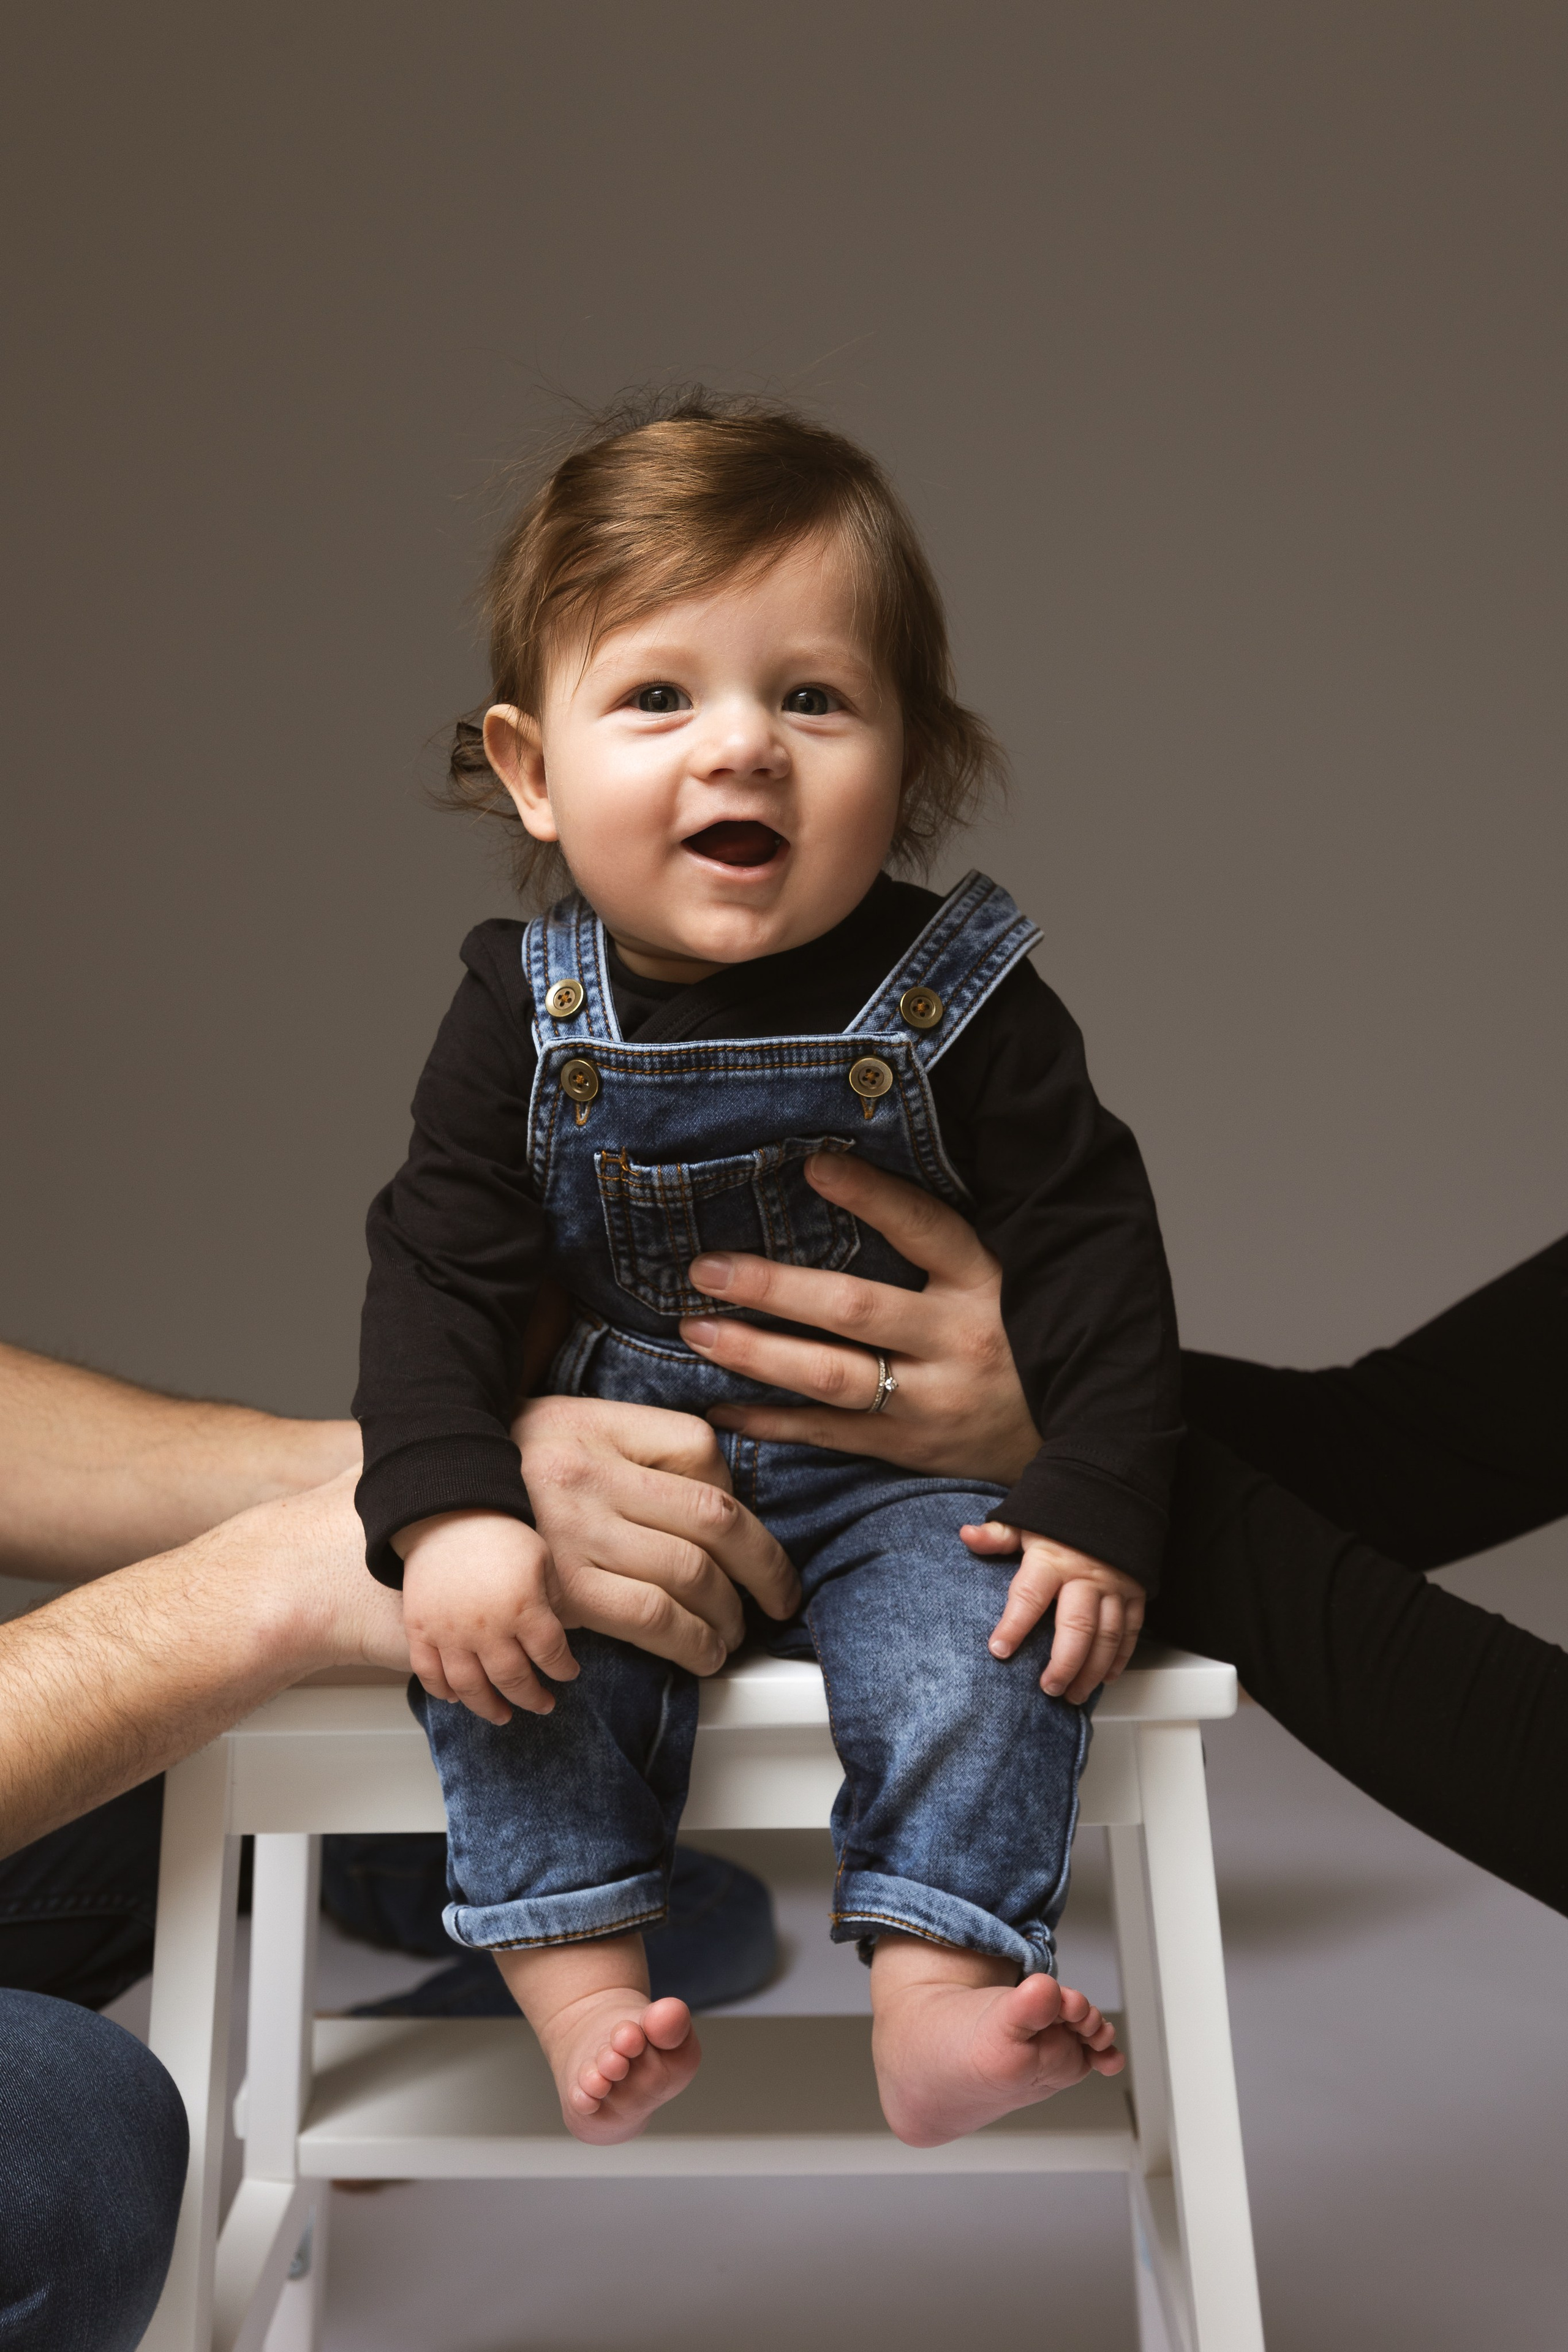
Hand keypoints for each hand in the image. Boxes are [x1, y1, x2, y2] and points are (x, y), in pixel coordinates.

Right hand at [397, 1509, 576, 1725]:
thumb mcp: (541, 1558)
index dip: (563, 1669)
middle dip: (532, 1697)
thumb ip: (554, 1598)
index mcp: (523, 1607)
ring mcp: (449, 1632)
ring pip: (470, 1687)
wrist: (446, 1513)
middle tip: (543, 1705)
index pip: (551, 1654)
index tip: (569, 1673)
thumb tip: (560, 1632)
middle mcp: (487, 1627)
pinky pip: (428, 1673)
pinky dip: (441, 1691)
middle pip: (513, 1679)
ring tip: (502, 1716)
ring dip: (489, 1708)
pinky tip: (456, 1698)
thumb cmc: (499, 1533)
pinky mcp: (420, 1629)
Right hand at [513, 1395, 799, 1674]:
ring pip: (692, 1573)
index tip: (740, 1525)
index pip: (697, 1446)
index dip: (734, 1490)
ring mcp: (577, 1535)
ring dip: (730, 1612)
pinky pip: (652, 1618)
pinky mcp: (563, 1593)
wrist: (411, 1517)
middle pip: (713, 1517)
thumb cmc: (488, 1477)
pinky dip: (692, 1641)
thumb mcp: (555, 1426)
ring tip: (737, 1630)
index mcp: (593, 1425)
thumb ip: (624, 1443)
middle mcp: (590, 1475)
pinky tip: (703, 1651)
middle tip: (780, 1592)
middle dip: (765, 1564)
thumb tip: (704, 1480)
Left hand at [678, 1153, 1038, 1485]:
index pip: (925, 1228)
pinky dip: (772, 1423)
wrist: (1077, 1439)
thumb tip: (850, 1177)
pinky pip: (830, 1435)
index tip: (814, 1164)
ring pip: (833, 1377)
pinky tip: (722, 1408)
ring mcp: (933, 1401)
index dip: (870, 1196)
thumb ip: (944, 1241)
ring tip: (696, 1332)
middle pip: (855, 1309)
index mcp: (985, 1283)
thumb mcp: (1006, 1277)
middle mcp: (958, 1340)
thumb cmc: (1024, 1339)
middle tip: (705, 1269)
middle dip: (773, 1288)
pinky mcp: (911, 1448)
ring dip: (757, 1353)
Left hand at [963, 1523, 1144, 1703]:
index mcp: (1053, 1559)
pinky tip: (1105, 1677)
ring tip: (1073, 1693)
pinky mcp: (1135, 1592)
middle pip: (1077, 1628)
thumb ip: (998, 1536)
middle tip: (1047, 1688)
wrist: (1112, 1492)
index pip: (1030, 1596)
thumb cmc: (1064, 1512)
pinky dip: (1119, 1658)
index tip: (998, 1650)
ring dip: (1091, 1671)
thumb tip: (967, 1535)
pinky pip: (1130, 1631)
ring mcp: (1115, 1586)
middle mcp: (1086, 1576)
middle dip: (1063, 1664)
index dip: (1014, 1626)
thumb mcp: (1027, 1519)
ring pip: (1107, 1637)